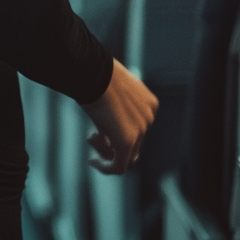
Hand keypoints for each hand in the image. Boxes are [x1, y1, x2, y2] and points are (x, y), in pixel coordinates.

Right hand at [84, 59, 157, 174]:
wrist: (92, 71)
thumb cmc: (96, 76)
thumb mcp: (110, 93)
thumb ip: (114, 115)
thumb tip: (105, 135)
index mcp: (149, 104)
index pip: (136, 129)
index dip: (116, 133)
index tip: (98, 130)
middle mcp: (149, 118)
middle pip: (133, 143)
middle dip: (110, 143)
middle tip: (91, 135)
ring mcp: (140, 130)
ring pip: (125, 155)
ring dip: (105, 152)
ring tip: (90, 138)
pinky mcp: (126, 141)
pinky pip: (119, 166)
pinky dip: (106, 168)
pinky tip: (92, 162)